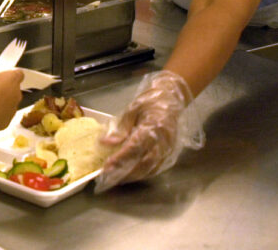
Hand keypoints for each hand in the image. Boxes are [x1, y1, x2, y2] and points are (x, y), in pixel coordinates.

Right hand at [0, 69, 23, 129]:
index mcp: (13, 79)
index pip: (19, 74)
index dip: (11, 74)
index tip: (2, 76)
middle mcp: (17, 93)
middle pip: (14, 89)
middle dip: (4, 89)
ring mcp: (14, 108)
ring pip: (9, 103)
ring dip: (1, 102)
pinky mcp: (8, 121)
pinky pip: (3, 115)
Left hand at [95, 70, 203, 191]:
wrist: (172, 98)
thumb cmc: (150, 101)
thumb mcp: (132, 109)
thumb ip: (121, 128)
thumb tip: (106, 143)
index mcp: (153, 126)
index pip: (135, 147)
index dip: (121, 159)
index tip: (107, 167)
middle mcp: (163, 140)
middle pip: (144, 163)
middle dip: (126, 173)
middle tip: (109, 178)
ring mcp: (169, 148)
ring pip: (151, 168)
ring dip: (134, 176)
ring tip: (117, 179)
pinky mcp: (170, 152)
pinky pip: (157, 167)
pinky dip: (144, 174)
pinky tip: (132, 175)